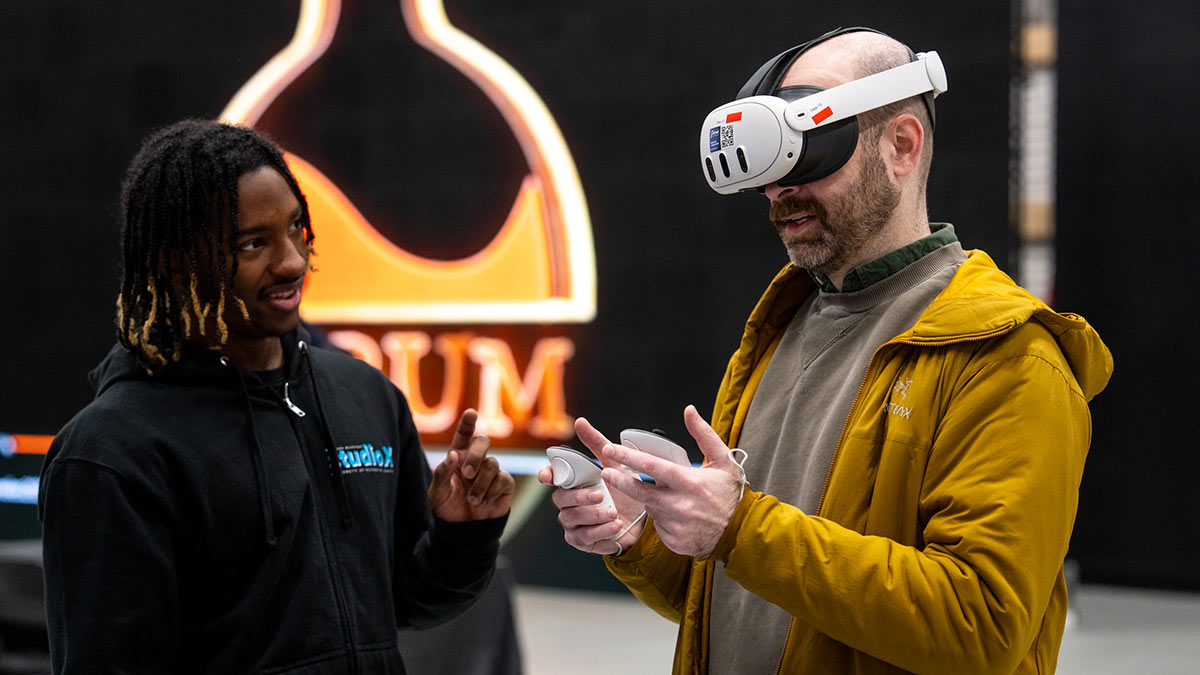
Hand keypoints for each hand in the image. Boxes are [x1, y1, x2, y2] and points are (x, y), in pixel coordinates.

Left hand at [429, 409, 514, 521]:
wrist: (463, 530)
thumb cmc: (448, 507)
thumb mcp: (437, 492)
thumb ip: (443, 473)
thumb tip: (454, 455)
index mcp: (458, 456)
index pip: (464, 435)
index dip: (467, 422)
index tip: (471, 413)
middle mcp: (476, 460)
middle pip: (482, 441)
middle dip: (476, 455)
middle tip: (467, 474)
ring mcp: (492, 471)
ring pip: (492, 464)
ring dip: (480, 484)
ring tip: (472, 500)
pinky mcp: (504, 484)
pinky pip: (503, 479)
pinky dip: (492, 492)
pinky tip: (484, 502)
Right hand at [537, 417, 645, 555]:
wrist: (642, 518)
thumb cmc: (623, 488)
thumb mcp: (615, 463)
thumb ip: (597, 443)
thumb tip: (580, 421)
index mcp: (572, 481)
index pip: (551, 476)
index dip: (546, 475)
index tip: (546, 476)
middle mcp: (568, 501)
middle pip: (560, 498)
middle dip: (580, 496)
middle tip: (600, 494)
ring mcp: (572, 521)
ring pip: (571, 518)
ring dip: (593, 515)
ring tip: (614, 512)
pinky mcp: (581, 540)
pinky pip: (583, 536)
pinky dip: (600, 531)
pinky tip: (615, 525)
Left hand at [601, 405, 742, 558]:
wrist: (741, 531)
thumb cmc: (730, 493)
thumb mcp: (723, 459)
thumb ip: (703, 433)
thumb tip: (689, 411)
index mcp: (690, 482)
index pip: (651, 467)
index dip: (628, 457)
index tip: (611, 449)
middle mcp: (681, 505)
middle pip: (639, 491)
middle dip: (619, 480)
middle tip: (609, 472)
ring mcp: (676, 525)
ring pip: (649, 507)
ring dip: (649, 499)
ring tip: (666, 495)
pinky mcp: (674, 541)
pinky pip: (658, 526)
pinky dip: (661, 517)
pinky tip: (676, 514)